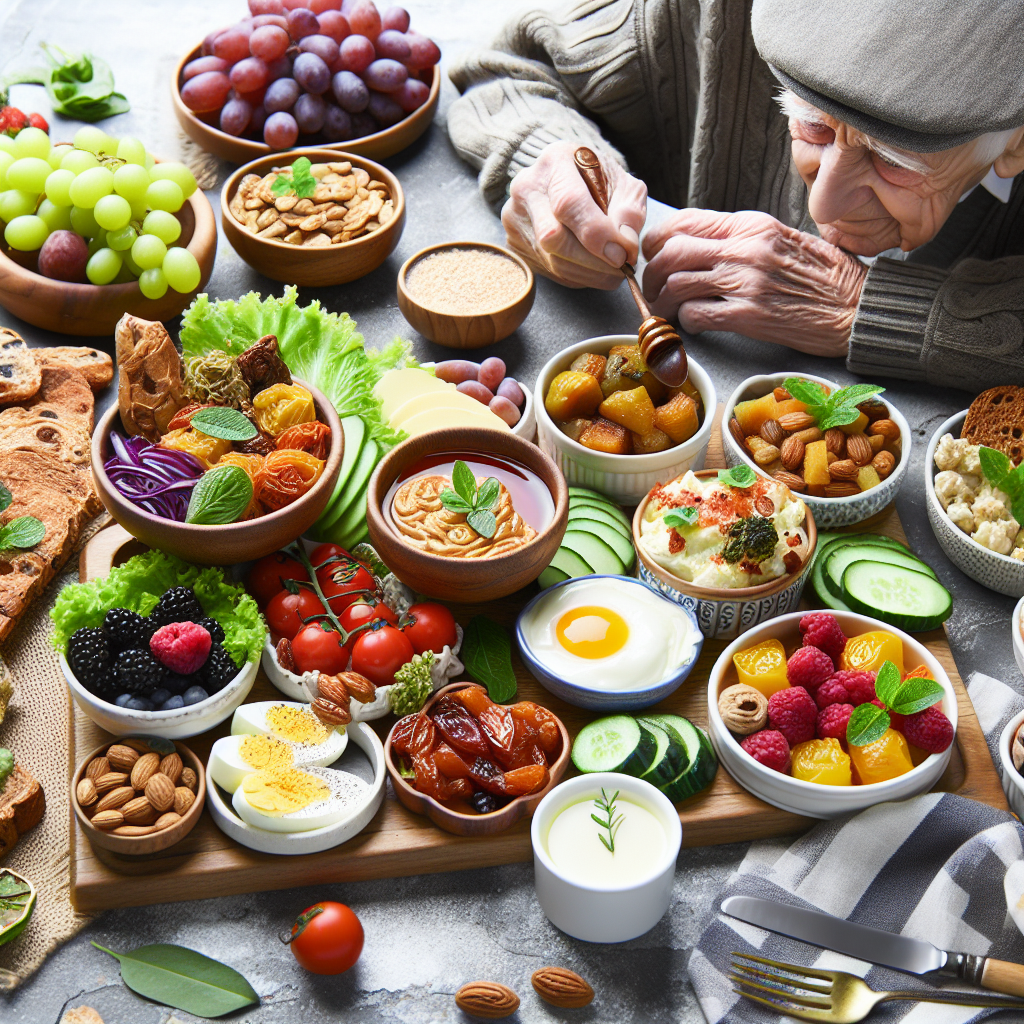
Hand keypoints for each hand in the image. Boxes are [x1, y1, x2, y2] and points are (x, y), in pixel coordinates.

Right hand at [501, 140, 646, 288]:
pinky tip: (591, 267)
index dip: (597, 235)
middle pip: (554, 237)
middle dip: (593, 261)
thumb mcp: (624, 185)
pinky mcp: (514, 244)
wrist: (566, 184)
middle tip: (621, 267)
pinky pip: (548, 271)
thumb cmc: (599, 183)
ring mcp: (515, 218)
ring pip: (552, 261)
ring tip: (612, 270)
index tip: (621, 255)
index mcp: (555, 162)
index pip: (568, 203)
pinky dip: (576, 276)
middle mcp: (527, 188)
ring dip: (589, 273)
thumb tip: (624, 246)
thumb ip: (630, 212)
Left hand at [641, 210, 868, 356]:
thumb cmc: (823, 276)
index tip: (652, 256)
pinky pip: (695, 315)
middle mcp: (744, 248)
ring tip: (667, 313)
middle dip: (650, 275)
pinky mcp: (747, 315)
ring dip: (662, 303)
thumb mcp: (781, 239)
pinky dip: (686, 322)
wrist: (858, 306)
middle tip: (652, 290)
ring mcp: (745, 281)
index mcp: (750, 225)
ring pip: (675, 284)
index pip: (683, 221)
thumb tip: (698, 246)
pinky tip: (694, 325)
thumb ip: (740, 239)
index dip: (656, 241)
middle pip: (670, 252)